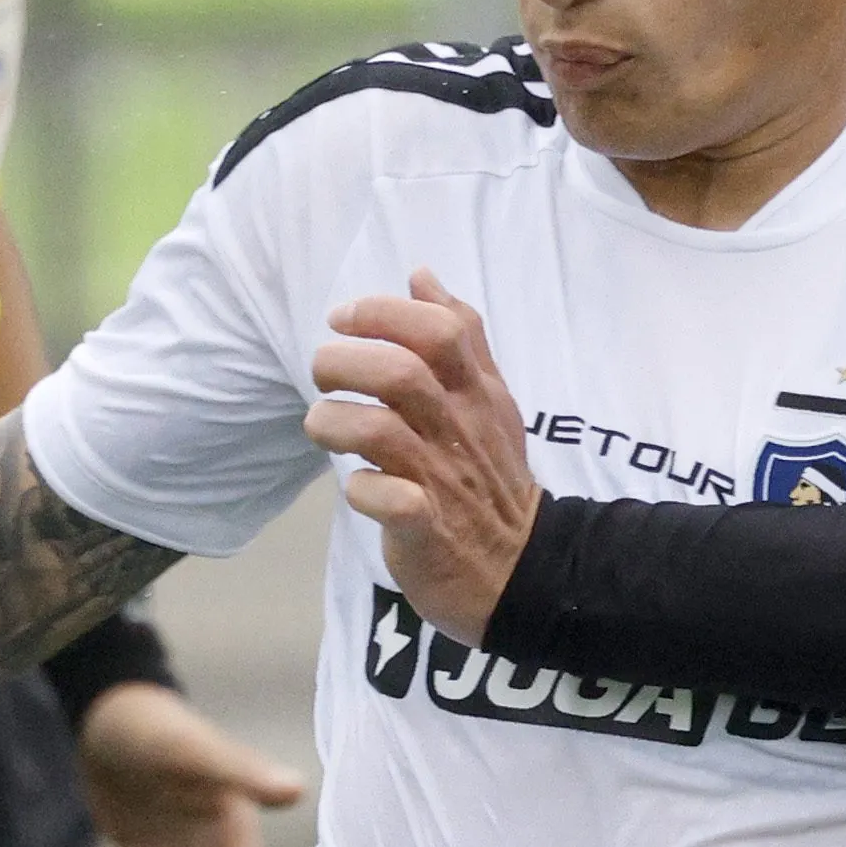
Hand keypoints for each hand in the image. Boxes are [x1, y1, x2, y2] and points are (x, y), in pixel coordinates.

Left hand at [304, 271, 542, 641]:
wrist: (520, 570)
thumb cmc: (489, 477)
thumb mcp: (489, 400)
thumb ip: (462, 338)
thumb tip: (422, 276)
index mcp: (478, 395)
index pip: (440, 332)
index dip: (383, 313)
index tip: (344, 319)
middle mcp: (460, 430)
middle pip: (401, 373)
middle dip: (344, 362)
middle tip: (325, 374)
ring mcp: (443, 480)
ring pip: (379, 431)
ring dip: (334, 422)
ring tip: (325, 427)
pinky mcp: (425, 529)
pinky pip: (387, 500)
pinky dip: (360, 489)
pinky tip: (358, 487)